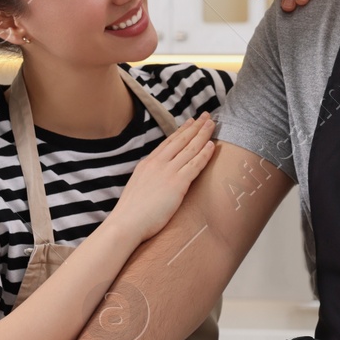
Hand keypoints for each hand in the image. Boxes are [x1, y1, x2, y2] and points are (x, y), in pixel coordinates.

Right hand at [108, 112, 215, 241]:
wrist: (126, 223)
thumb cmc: (131, 212)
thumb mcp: (138, 185)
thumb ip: (149, 177)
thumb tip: (157, 178)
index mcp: (147, 163)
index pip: (169, 142)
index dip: (182, 130)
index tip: (191, 121)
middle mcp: (158, 163)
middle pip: (181, 140)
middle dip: (196, 126)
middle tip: (207, 116)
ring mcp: (168, 172)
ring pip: (190, 148)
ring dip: (203, 135)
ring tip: (213, 124)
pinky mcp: (177, 184)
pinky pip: (195, 165)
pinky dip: (205, 153)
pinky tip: (212, 145)